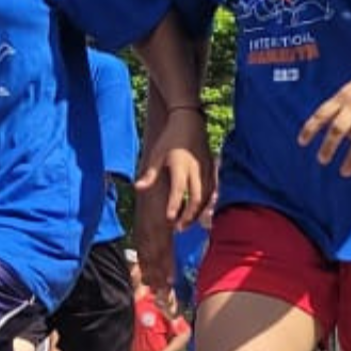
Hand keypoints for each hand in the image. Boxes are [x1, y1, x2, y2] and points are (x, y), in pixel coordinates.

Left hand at [135, 108, 213, 228]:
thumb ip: (150, 174)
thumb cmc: (170, 138)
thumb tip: (137, 187)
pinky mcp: (212, 170)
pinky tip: (199, 212)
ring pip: (207, 197)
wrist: (190, 122)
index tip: (169, 219)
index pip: (178, 189)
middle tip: (178, 228)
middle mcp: (196, 170)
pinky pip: (213, 191)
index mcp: (180, 166)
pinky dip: (207, 204)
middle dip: (188, 215)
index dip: (174, 205)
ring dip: (198, 213)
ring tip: (186, 224)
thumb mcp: (156, 154)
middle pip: (196, 198)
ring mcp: (206, 170)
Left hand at [297, 71, 350, 176]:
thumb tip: (337, 133)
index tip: (301, 142)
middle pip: (338, 130)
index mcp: (343, 97)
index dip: (310, 129)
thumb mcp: (349, 90)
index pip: (321, 115)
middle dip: (329, 146)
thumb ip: (341, 108)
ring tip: (345, 172)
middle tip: (322, 160)